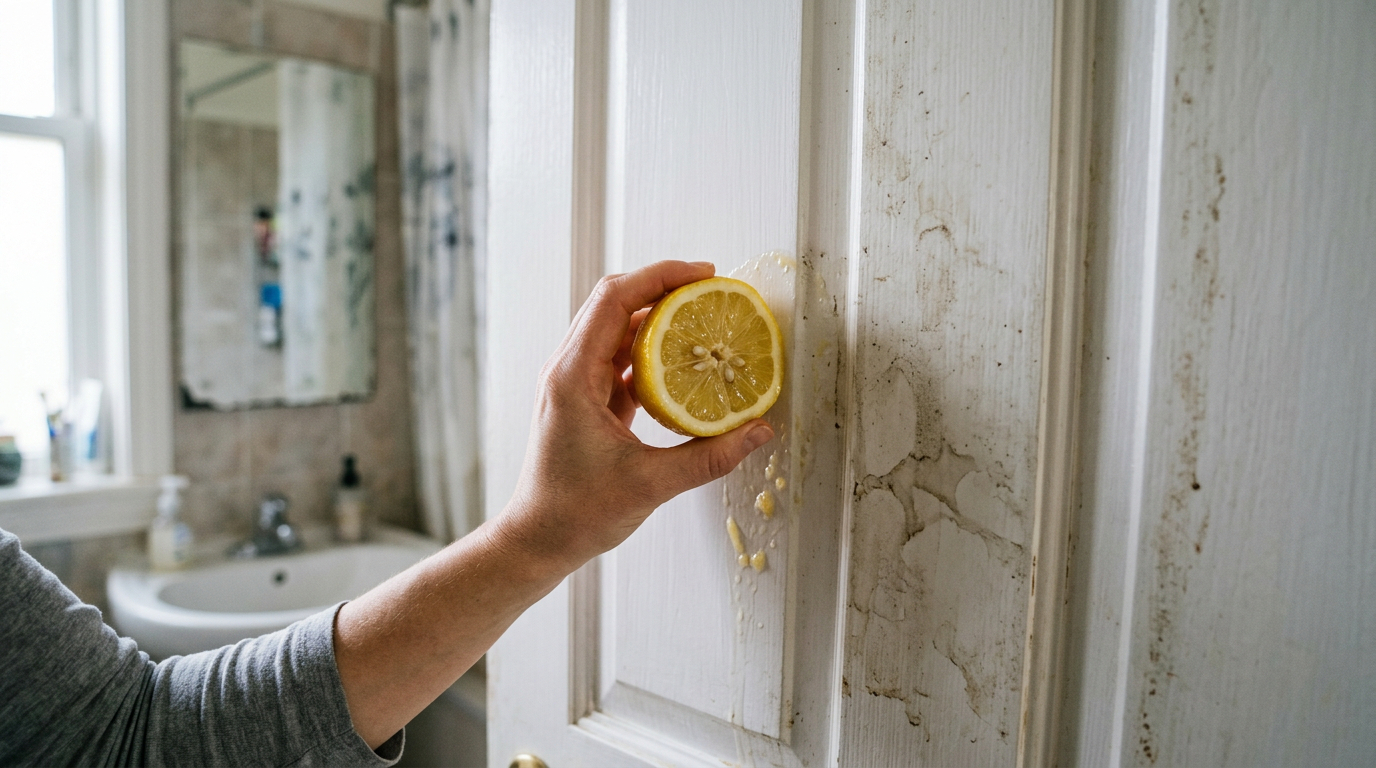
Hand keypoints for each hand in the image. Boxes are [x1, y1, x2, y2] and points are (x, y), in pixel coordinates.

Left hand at [495, 260, 774, 569]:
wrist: (537, 541)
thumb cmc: (576, 514)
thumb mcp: (650, 485)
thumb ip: (709, 458)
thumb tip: (758, 432)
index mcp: (572, 376)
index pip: (615, 300)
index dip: (661, 277)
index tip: (704, 274)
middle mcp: (568, 370)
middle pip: (614, 303)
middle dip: (663, 288)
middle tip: (710, 289)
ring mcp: (574, 384)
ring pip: (617, 329)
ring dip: (658, 319)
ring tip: (703, 319)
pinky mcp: (585, 400)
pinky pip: (620, 359)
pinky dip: (652, 352)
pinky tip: (685, 363)